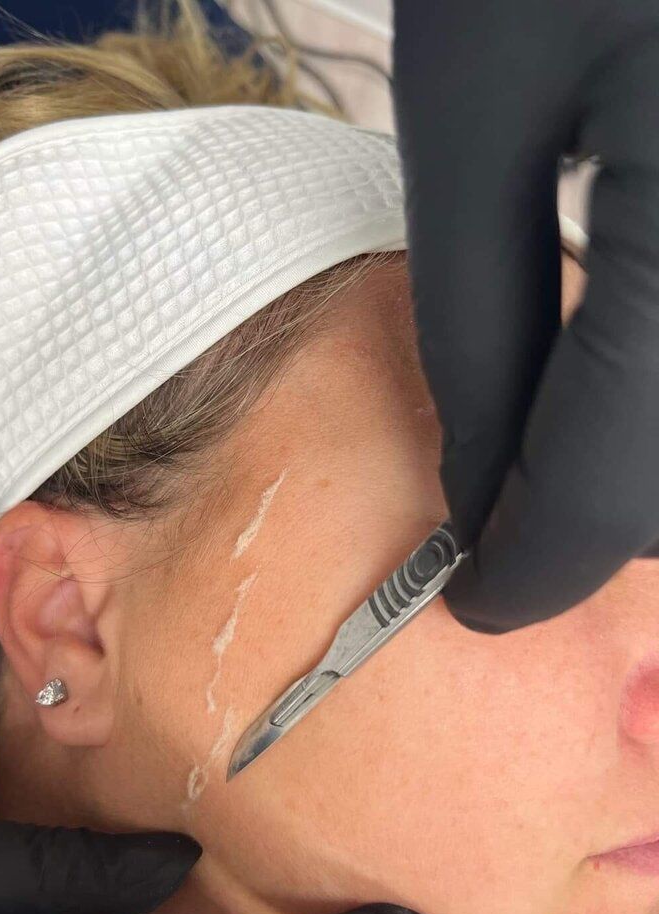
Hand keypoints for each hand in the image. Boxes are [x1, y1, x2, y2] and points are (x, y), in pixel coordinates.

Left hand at [392, 0, 658, 633]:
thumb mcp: (479, 102)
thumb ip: (487, 321)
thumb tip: (490, 480)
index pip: (631, 472)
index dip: (551, 560)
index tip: (484, 604)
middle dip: (616, 512)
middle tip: (524, 517)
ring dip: (654, 448)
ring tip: (573, 451)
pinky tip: (633, 344)